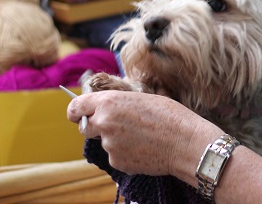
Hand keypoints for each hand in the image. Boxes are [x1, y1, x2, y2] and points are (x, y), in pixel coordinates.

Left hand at [67, 90, 221, 179]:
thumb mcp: (142, 98)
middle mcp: (104, 123)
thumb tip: (105, 110)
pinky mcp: (117, 162)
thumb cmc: (170, 115)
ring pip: (104, 142)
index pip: (75, 107)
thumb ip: (118, 104)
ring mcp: (109, 145)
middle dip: (96, 126)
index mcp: (109, 102)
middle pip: (85, 127)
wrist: (185, 142)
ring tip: (142, 136)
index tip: (78, 114)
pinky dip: (126, 152)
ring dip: (116, 139)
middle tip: (117, 125)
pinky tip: (145, 148)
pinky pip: (116, 155)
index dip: (76, 111)